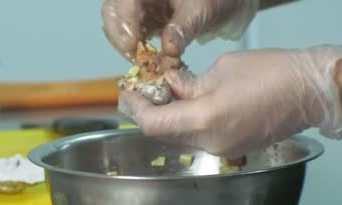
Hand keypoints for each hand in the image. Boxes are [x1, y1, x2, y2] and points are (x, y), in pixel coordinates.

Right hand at [101, 0, 258, 59]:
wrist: (228, 4)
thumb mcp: (202, 11)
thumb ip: (183, 28)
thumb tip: (168, 49)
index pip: (124, 1)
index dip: (124, 23)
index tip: (132, 46)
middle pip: (113, 13)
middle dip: (119, 36)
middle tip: (134, 57)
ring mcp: (141, 8)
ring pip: (119, 26)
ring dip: (127, 45)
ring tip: (143, 62)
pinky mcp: (146, 22)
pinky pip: (133, 36)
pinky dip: (138, 50)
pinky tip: (149, 61)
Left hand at [118, 45, 341, 157]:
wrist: (314, 92)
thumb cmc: (273, 72)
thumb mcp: (222, 69)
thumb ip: (189, 83)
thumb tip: (171, 88)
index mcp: (206, 120)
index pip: (153, 124)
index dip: (135, 109)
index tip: (128, 92)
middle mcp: (210, 143)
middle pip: (164, 134)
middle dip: (149, 112)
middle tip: (142, 89)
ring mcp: (223, 150)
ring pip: (180, 137)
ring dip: (168, 117)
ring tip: (165, 91)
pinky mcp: (233, 149)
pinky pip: (199, 138)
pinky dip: (187, 122)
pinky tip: (188, 102)